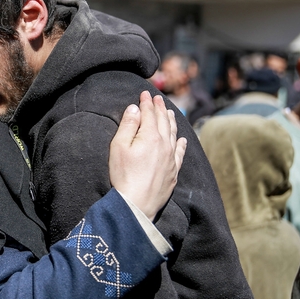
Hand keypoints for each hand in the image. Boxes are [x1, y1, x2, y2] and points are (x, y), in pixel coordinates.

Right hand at [109, 91, 186, 220]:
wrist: (136, 204)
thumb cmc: (123, 175)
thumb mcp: (118, 147)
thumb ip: (127, 125)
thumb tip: (135, 108)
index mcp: (150, 136)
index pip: (149, 113)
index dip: (146, 102)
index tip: (144, 94)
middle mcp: (165, 144)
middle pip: (163, 121)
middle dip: (159, 108)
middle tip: (158, 98)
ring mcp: (171, 159)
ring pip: (173, 134)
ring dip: (171, 121)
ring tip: (170, 112)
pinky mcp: (173, 172)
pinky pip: (180, 152)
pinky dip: (180, 143)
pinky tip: (181, 139)